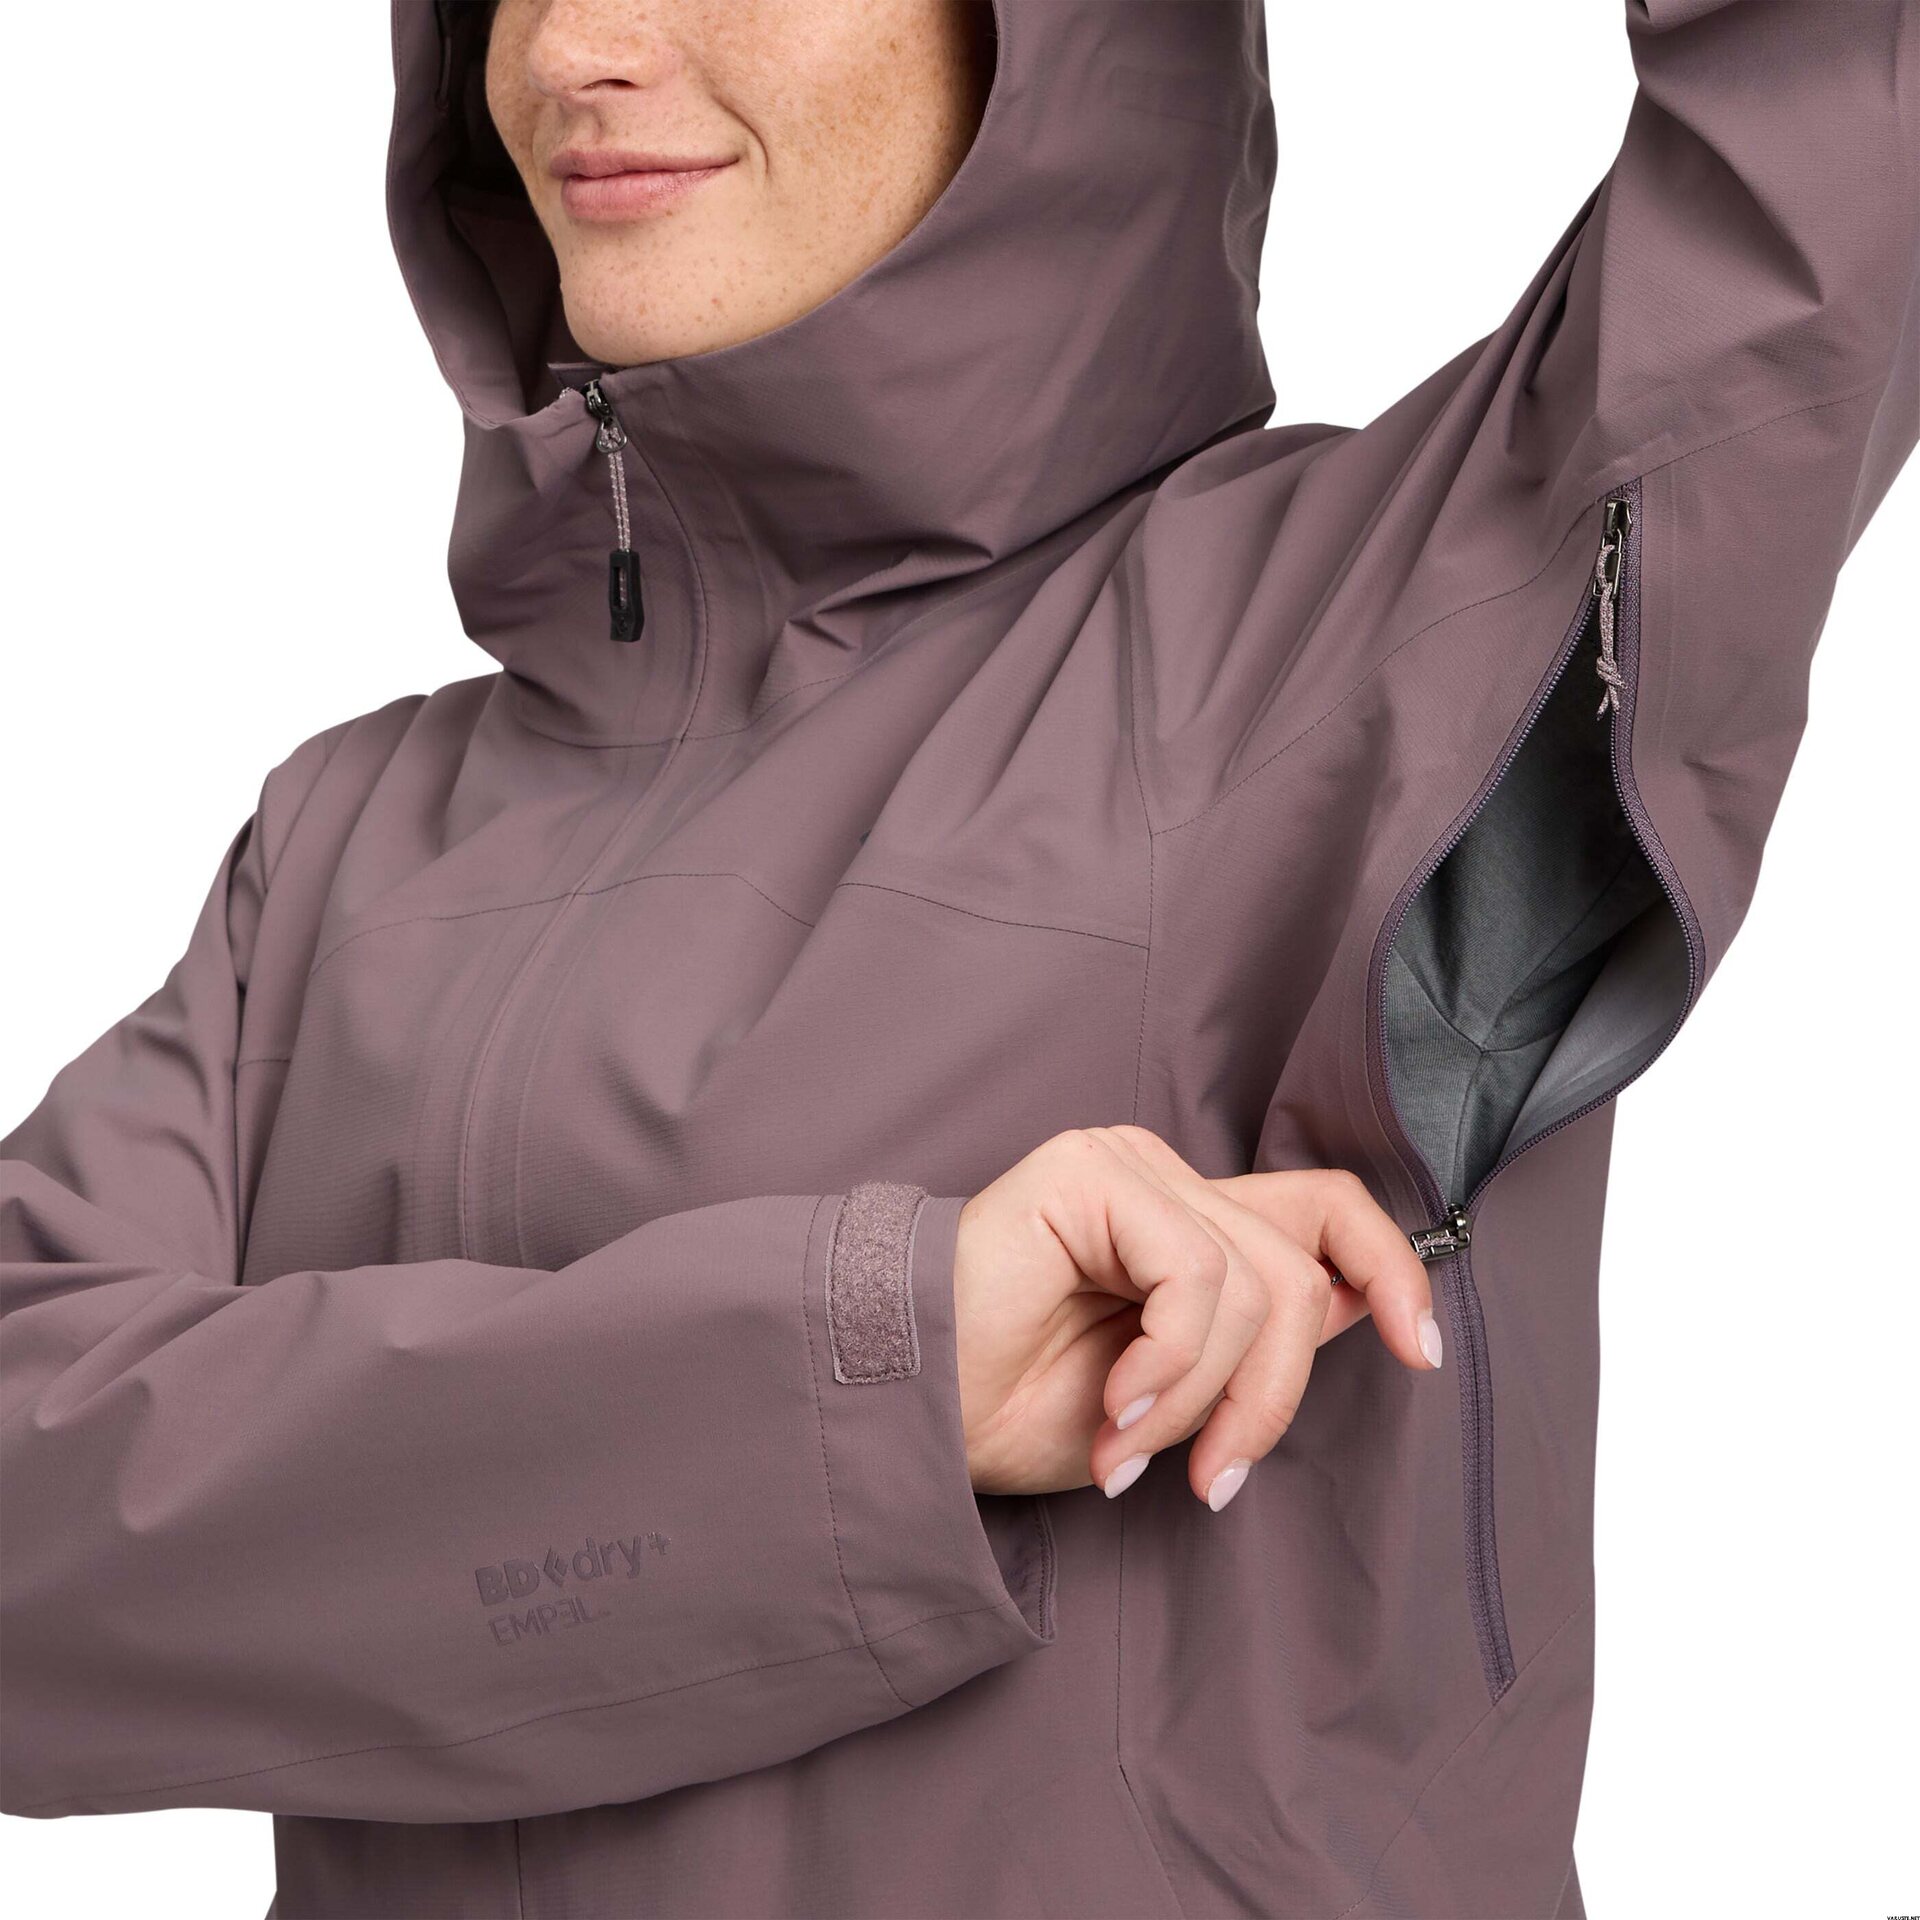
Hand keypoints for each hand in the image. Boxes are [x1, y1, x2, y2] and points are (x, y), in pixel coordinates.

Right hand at [952, 1126, 1440, 1507]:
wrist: (913, 1415)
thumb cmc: (1021, 1408)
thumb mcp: (1174, 1396)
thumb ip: (1255, 1341)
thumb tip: (1357, 1310)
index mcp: (1189, 1223)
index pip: (1324, 1210)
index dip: (1392, 1270)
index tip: (1420, 1354)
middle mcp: (1165, 1181)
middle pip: (1298, 1272)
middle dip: (1269, 1399)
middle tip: (1212, 1481)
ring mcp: (1128, 1167)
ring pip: (1252, 1286)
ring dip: (1197, 1402)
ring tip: (1126, 1453)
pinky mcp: (1091, 1172)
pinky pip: (1193, 1276)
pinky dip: (1166, 1368)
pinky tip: (1111, 1413)